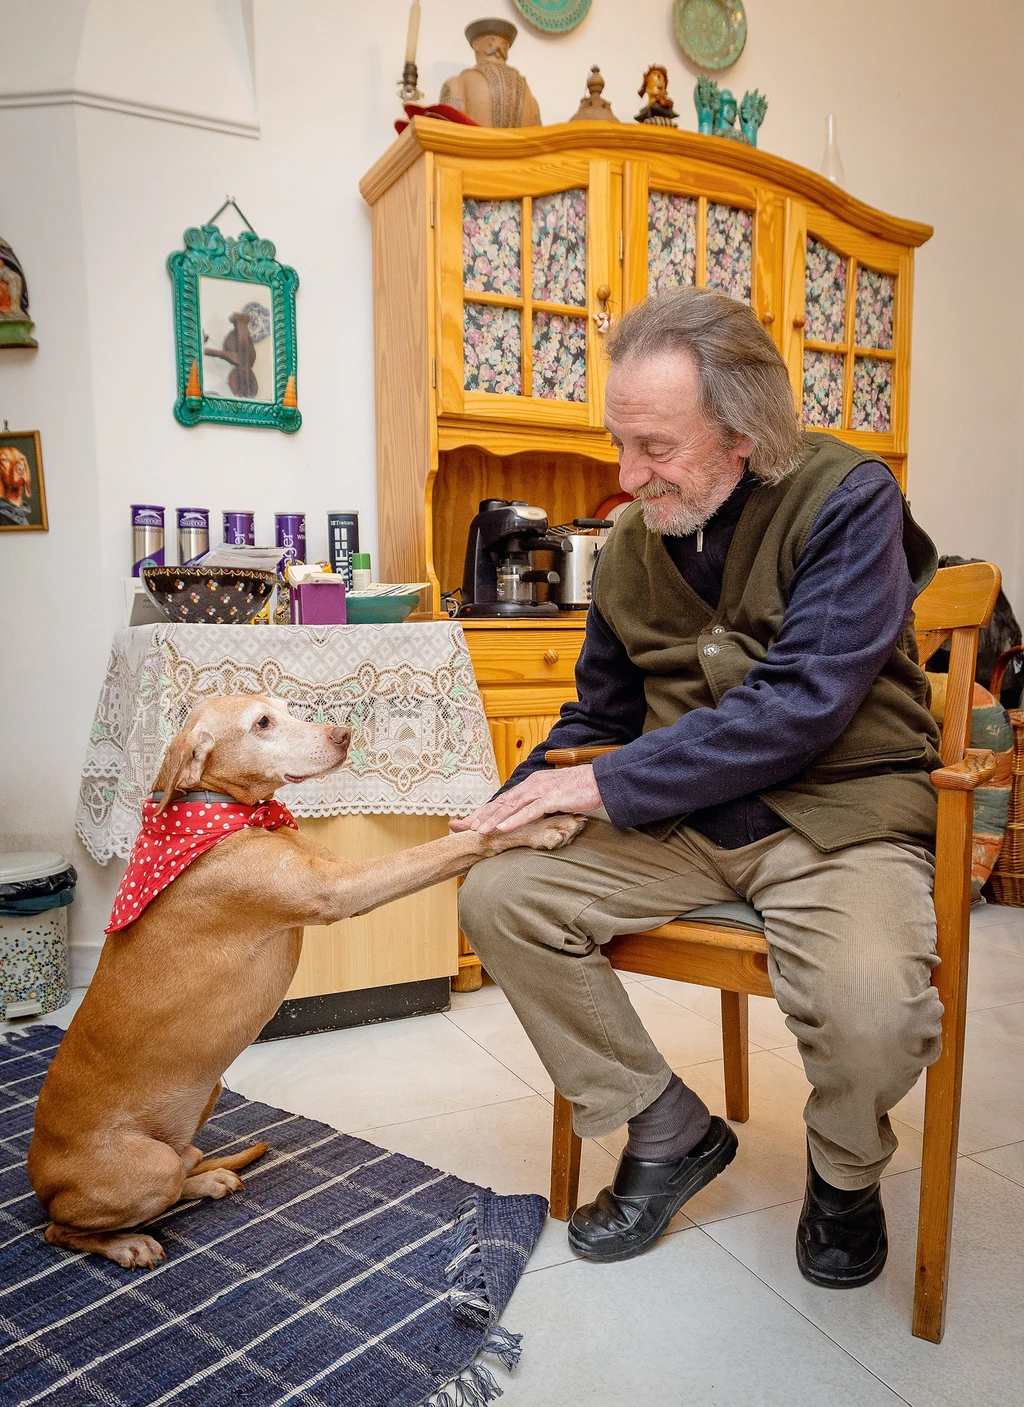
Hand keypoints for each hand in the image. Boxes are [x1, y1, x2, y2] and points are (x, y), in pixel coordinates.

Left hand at [451, 765, 602, 835]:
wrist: (601, 780)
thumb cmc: (580, 790)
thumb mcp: (554, 797)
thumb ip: (540, 804)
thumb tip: (530, 816)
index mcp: (531, 785)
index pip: (503, 800)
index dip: (484, 811)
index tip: (467, 821)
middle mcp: (531, 786)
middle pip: (501, 802)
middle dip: (479, 815)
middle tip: (460, 826)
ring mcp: (540, 791)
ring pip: (511, 807)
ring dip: (493, 819)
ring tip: (477, 830)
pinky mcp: (552, 798)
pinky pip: (530, 811)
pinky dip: (514, 820)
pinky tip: (502, 827)